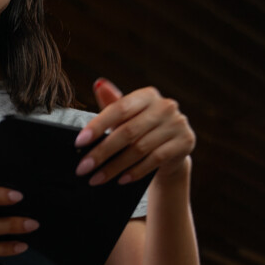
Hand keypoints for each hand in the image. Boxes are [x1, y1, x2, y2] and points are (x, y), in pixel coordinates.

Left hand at [74, 79, 195, 185]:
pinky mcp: (185, 142)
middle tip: (83, 168)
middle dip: (102, 152)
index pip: (119, 109)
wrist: (172, 149)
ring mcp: (177, 124)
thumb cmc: (143, 129)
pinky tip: (120, 180)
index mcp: (147, 95)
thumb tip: (98, 84)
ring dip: (115, 167)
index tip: (79, 142)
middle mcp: (165, 106)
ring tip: (96, 178)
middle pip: (128, 132)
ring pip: (140, 149)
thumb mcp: (127, 116)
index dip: (98, 125)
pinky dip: (136, 171)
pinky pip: (155, 159)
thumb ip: (112, 103)